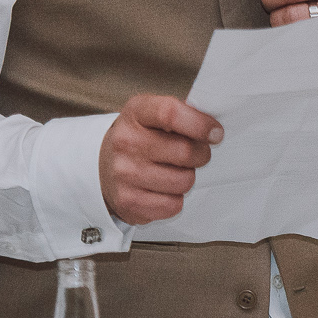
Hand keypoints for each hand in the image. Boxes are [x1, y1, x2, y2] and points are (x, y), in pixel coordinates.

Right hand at [98, 94, 223, 224]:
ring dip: (187, 178)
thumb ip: (183, 115)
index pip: (171, 113)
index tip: (215, 133)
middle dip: (200, 155)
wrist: (102, 167)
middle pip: (185, 152)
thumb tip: (214, 131)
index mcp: (136, 113)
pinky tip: (163, 189)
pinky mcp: (128, 201)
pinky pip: (173, 205)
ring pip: (183, 181)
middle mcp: (125, 142)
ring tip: (174, 172)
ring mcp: (124, 174)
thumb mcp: (153, 115)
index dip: (200, 124)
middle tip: (195, 155)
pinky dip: (175, 199)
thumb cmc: (139, 139)